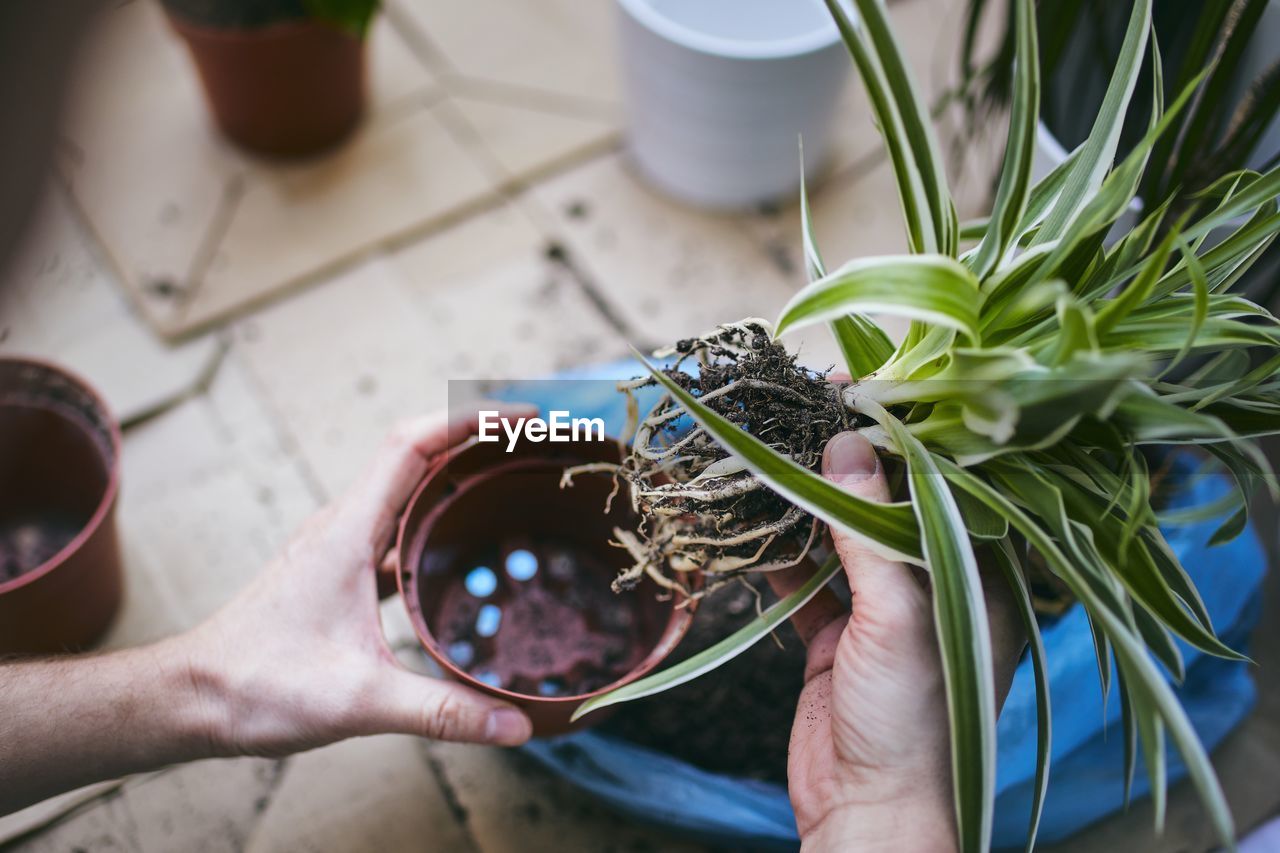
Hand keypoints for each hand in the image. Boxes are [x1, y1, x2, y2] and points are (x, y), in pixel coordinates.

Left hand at [178, 404, 537, 757]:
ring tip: (513, 481)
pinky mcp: (337, 573)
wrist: (190, 699)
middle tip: (538, 444)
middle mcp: (342, 526)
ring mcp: (338, 547)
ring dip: (456, 474)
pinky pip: (396, 527)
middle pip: (417, 454)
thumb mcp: (359, 700)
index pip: (413, 444)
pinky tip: (463, 551)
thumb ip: (442, 710)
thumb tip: (517, 727)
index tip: (525, 417)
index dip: (470, 419)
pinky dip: (435, 520)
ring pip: (406, 489)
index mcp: (347, 532)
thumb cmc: (256, 686)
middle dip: (478, 437)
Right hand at [771, 432, 1025, 851]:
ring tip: (766, 446)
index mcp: (975, 574)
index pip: (942, 481)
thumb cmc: (912, 722)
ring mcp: (880, 607)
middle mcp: (933, 582)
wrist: (869, 813)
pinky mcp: (834, 633)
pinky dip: (777, 549)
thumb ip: (871, 531)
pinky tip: (751, 515)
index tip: (855, 387)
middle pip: (884, 500)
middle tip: (798, 406)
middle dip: (842, 456)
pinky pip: (804, 576)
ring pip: (838, 533)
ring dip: (802, 498)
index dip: (902, 431)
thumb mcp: (899, 617)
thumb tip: (847, 445)